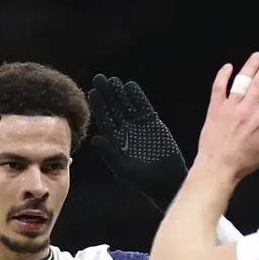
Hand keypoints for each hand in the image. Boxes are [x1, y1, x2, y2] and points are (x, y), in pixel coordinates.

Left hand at [87, 76, 188, 210]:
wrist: (166, 181)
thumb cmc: (143, 180)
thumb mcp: (123, 168)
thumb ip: (109, 153)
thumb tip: (95, 138)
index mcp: (116, 141)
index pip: (105, 119)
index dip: (99, 106)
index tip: (92, 92)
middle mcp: (126, 131)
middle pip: (114, 108)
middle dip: (107, 94)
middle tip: (99, 78)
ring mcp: (140, 126)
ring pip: (127, 105)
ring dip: (120, 93)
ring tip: (112, 80)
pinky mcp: (153, 123)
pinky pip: (144, 107)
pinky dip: (137, 97)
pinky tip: (130, 86)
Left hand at [192, 52, 258, 183]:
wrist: (217, 167)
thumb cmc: (244, 162)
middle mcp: (246, 110)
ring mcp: (229, 107)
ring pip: (241, 81)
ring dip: (250, 66)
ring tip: (257, 55)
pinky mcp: (215, 109)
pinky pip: (218, 87)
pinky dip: (223, 75)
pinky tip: (228, 66)